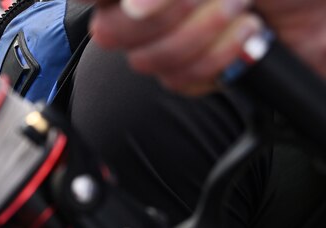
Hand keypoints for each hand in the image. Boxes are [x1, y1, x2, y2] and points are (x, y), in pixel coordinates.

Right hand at [91, 0, 325, 94]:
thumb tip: (136, 7)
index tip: (140, 6)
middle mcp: (158, 4)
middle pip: (114, 32)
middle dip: (174, 20)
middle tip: (227, 0)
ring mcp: (175, 36)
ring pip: (148, 62)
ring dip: (206, 40)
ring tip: (246, 17)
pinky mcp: (199, 70)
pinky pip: (181, 84)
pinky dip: (220, 64)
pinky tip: (249, 39)